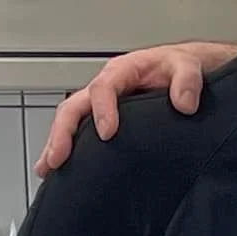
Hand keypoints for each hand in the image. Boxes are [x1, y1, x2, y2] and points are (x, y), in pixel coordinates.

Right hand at [36, 41, 236, 176]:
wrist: (184, 70)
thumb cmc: (179, 67)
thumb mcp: (189, 66)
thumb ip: (188, 81)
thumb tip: (184, 104)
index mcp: (123, 71)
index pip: (104, 88)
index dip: (102, 110)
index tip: (107, 133)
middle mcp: (107, 86)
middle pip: (74, 106)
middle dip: (63, 132)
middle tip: (58, 158)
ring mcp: (102, 103)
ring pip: (71, 120)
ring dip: (56, 144)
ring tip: (47, 169)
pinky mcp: (104, 117)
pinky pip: (80, 131)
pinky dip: (67, 148)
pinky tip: (59, 168)